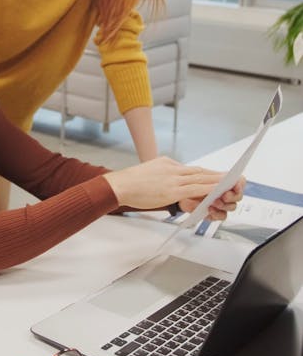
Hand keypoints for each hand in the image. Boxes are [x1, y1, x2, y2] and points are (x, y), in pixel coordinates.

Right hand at [103, 156, 226, 210]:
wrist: (120, 185)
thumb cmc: (133, 182)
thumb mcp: (152, 171)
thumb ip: (165, 174)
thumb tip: (175, 182)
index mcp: (169, 164)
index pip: (193, 170)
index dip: (209, 173)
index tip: (220, 175)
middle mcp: (174, 169)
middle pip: (201, 172)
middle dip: (218, 176)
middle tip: (235, 177)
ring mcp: (174, 179)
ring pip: (201, 179)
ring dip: (218, 182)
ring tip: (233, 183)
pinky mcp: (172, 190)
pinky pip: (195, 189)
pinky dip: (209, 189)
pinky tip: (218, 191)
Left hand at [179, 177, 245, 220]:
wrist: (178, 194)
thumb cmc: (190, 183)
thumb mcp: (200, 177)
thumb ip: (214, 177)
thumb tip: (225, 176)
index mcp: (225, 180)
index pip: (240, 182)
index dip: (240, 184)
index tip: (235, 184)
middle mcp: (226, 192)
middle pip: (238, 196)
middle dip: (232, 196)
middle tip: (224, 195)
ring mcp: (221, 203)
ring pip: (231, 207)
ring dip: (224, 205)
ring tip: (215, 202)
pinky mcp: (214, 212)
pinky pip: (221, 216)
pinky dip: (217, 213)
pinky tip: (210, 210)